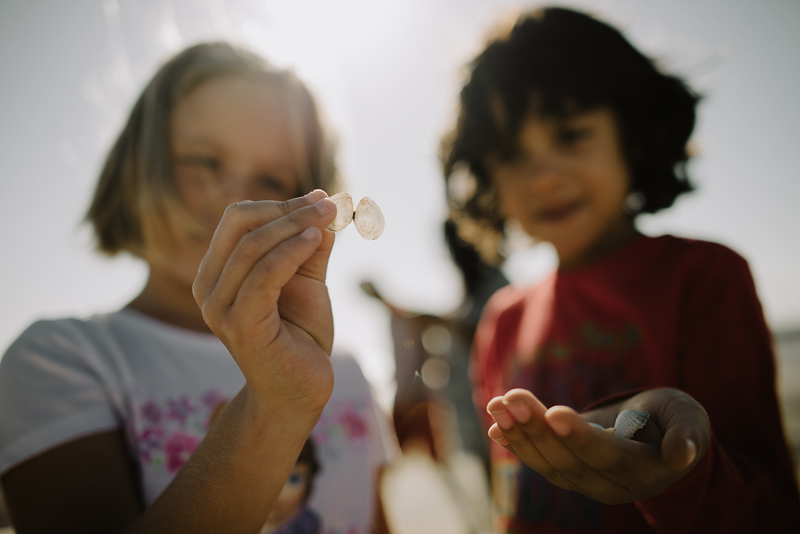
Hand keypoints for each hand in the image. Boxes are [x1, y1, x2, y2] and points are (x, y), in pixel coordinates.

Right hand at [192, 190, 337, 415]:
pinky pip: (263, 276)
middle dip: (287, 209)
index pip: (237, 220)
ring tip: (329, 217)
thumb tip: (324, 203)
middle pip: (240, 225)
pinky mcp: (239, 326)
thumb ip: (311, 246)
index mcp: (217, 272)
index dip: (279, 204)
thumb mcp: (307, 281)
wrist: (300, 390)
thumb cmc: (300, 335)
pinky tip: (316, 240)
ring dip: (295, 225)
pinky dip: (290, 252)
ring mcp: (219, 308)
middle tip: (328, 204)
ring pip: (252, 247)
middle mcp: (208, 288)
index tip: (319, 198)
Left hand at [486, 387, 709, 503]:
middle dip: (537, 428)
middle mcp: (613, 485)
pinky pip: (540, 462)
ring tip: (497, 404)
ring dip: (520, 434)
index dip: (580, 437)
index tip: (555, 412)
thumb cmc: (674, 419)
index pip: (607, 456)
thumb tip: (682, 455)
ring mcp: (588, 483)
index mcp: (644, 470)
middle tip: (512, 397)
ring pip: (549, 463)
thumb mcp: (687, 418)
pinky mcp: (570, 473)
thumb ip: (686, 435)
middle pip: (569, 460)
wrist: (658, 434)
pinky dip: (517, 444)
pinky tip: (496, 426)